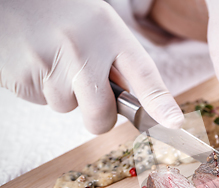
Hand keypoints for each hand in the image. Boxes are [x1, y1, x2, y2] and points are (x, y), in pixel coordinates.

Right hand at [0, 0, 183, 133]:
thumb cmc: (60, 12)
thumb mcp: (99, 25)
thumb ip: (118, 61)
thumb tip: (134, 102)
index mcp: (109, 32)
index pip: (144, 75)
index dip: (160, 103)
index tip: (174, 123)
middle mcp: (83, 48)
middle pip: (102, 113)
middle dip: (100, 118)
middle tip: (90, 95)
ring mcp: (51, 63)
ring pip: (68, 107)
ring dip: (64, 94)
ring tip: (53, 58)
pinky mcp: (23, 76)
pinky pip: (41, 100)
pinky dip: (40, 88)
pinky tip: (36, 61)